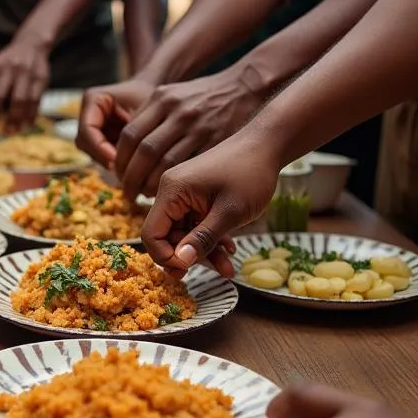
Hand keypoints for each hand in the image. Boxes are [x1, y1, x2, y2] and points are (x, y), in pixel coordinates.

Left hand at [0, 37, 49, 129]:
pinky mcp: (42, 79)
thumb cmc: (7, 63)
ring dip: (18, 119)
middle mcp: (12, 69)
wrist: (31, 45)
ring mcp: (28, 73)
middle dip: (0, 116)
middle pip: (4, 97)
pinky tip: (27, 124)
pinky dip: (32, 114)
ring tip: (13, 131)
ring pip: (23, 101)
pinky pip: (37, 100)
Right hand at [77, 78, 155, 167]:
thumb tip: (119, 159)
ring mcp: (92, 126)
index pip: (87, 129)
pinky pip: (102, 155)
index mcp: (94, 99)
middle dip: (102, 156)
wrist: (159, 98)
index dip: (99, 147)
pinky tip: (129, 163)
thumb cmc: (152, 99)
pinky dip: (114, 160)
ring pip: (91, 151)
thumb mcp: (144, 112)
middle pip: (85, 142)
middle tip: (122, 168)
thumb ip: (130, 132)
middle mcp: (88, 113)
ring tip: (128, 165)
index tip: (116, 160)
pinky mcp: (100, 138)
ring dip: (108, 160)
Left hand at [114, 69, 264, 199]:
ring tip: (145, 196)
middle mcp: (178, 111)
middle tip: (127, 193)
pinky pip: (191, 168)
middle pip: (145, 152)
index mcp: (162, 99)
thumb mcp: (170, 94)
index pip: (130, 135)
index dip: (120, 160)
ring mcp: (199, 126)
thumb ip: (147, 116)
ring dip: (152, 184)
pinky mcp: (218, 140)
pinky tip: (170, 193)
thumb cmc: (200, 96)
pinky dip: (177, 184)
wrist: (241, 87)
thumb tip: (122, 146)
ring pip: (166, 163)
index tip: (117, 175)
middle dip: (131, 177)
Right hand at [141, 130, 275, 277]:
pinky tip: (229, 248)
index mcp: (172, 191)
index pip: (151, 233)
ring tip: (229, 266)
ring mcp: (184, 194)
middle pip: (167, 236)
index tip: (189, 270)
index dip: (165, 257)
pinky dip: (210, 238)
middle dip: (190, 256)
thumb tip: (180, 262)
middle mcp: (172, 191)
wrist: (267, 146)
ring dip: (204, 251)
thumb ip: (202, 239)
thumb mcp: (229, 213)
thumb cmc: (250, 174)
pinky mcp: (196, 196)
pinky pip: (195, 224)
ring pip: (184, 233)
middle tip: (218, 271)